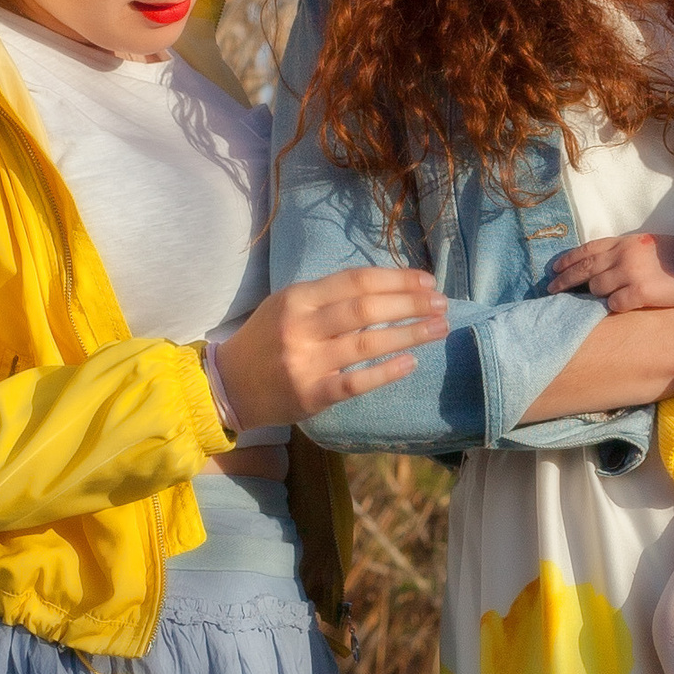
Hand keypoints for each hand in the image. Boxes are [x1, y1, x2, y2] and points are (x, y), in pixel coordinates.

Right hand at [213, 266, 444, 429]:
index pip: (356, 280)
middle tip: (442, 303)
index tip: (427, 281)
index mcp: (297, 298)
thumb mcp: (288, 305)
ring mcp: (306, 362)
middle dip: (411, 304)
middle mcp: (301, 326)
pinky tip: (411, 363)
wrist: (231, 384)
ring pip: (367, 344)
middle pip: (366, 309)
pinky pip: (356, 382)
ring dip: (409, 334)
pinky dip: (386, 372)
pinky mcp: (312, 394)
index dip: (396, 279)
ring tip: (439, 328)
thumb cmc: (267, 339)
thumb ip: (329, 296)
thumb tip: (389, 289)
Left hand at [545, 232, 673, 312]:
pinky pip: (615, 304)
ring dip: (594, 295)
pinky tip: (620, 308)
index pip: (587, 250)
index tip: (554, 268)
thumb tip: (602, 263)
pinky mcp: (640, 292)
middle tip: (551, 289)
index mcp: (624, 242)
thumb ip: (624, 251)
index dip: (567, 260)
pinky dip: (614, 306)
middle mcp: (622, 256)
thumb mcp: (647, 243)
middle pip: (584, 269)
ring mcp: (630, 273)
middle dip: (563, 280)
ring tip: (593, 302)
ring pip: (596, 288)